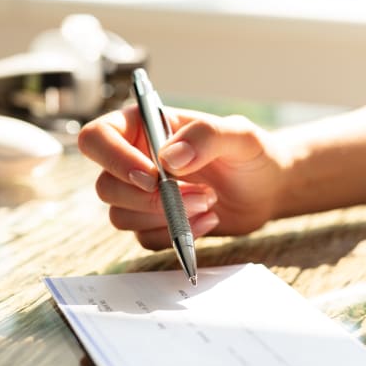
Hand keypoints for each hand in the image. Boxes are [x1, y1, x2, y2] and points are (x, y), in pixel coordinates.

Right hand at [79, 106, 288, 248]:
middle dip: (150, 199)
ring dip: (165, 217)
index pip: (97, 138)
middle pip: (106, 186)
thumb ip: (206, 136)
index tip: (153, 176)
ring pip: (120, 216)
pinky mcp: (155, 223)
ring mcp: (142, 195)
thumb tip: (169, 158)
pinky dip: (176, 235)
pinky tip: (209, 220)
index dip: (114, 160)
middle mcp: (134, 160)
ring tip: (209, 202)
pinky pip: (145, 238)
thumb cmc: (253, 154)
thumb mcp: (239, 135)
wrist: (268, 189)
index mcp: (143, 127)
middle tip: (200, 194)